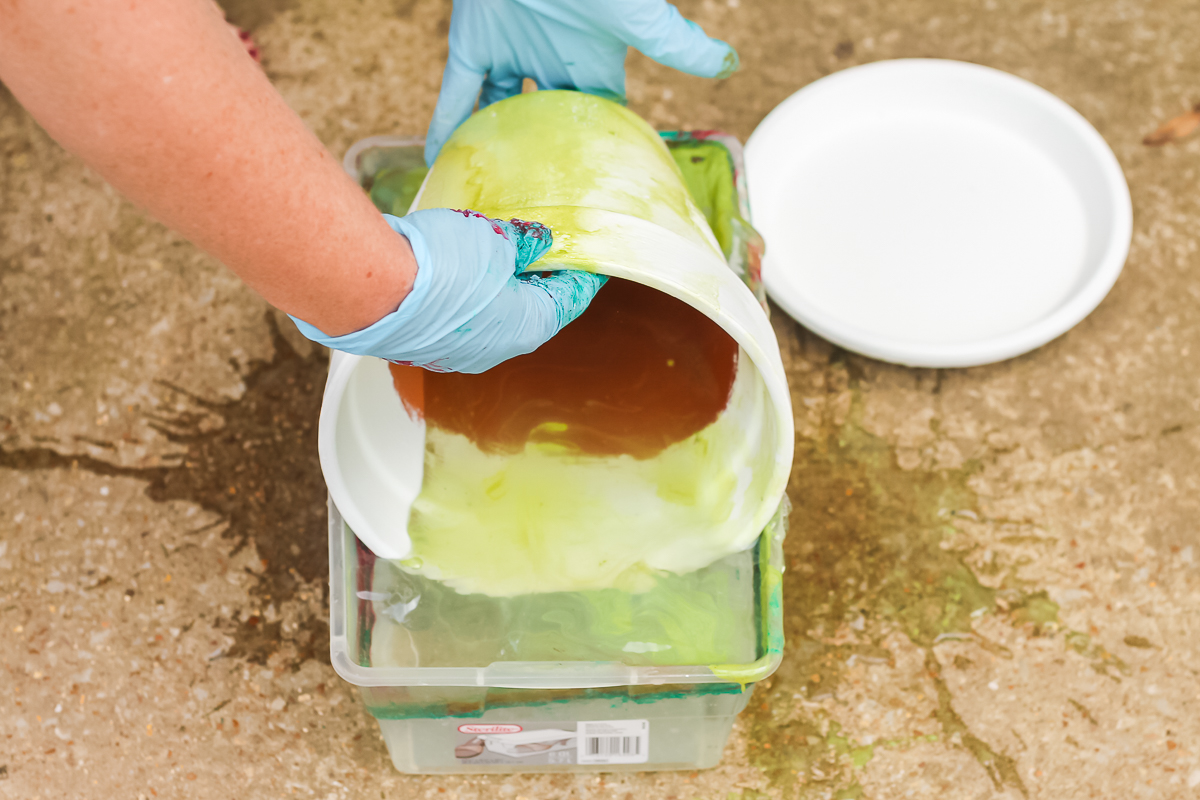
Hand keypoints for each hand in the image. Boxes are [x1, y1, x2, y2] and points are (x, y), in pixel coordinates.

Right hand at [290, 209, 606, 373]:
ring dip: (500, 287)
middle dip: (538, 279)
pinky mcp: (425, 345)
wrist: (371, 290)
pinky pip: (459, 318)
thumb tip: (540, 242)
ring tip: (499, 254)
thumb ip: (522, 242)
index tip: (589, 259)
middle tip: (544, 250)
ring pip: (492, 315)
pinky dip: (468, 295)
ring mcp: (458, 352)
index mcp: (528, 328)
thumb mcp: (494, 240)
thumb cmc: (441, 267)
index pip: (568, 300)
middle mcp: (497, 349)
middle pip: (530, 309)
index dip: (579, 276)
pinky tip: (460, 271)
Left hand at [425, 0, 738, 163]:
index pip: (597, 115)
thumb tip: (730, 65)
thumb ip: (675, 43)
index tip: (596, 193)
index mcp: (591, 62)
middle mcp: (549, 62)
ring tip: (486, 191)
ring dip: (491, 144)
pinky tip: (438, 156)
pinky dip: (446, 120)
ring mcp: (510, 51)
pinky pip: (456, 91)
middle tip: (532, 207)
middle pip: (545, 122)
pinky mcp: (472, 40)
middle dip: (541, 158)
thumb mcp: (637, 16)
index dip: (597, 151)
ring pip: (498, 110)